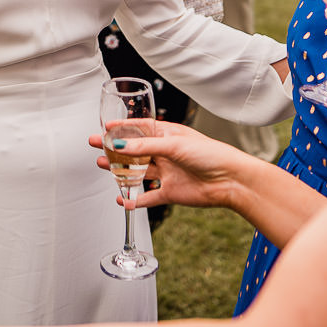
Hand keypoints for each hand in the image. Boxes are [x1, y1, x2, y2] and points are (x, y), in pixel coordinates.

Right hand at [90, 122, 249, 211]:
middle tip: (96, 145)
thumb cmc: (210, 155)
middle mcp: (166, 153)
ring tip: (103, 166)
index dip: (123, 127)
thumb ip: (146, 146)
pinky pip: (148, 197)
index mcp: (168, 135)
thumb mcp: (174, 145)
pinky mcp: (170, 192)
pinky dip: (134, 199)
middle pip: (135, 150)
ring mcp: (167, 173)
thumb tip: (121, 145)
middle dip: (115, 148)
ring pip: (138, 172)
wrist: (231, 181)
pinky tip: (122, 199)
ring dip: (120, 170)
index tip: (105, 127)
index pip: (141, 128)